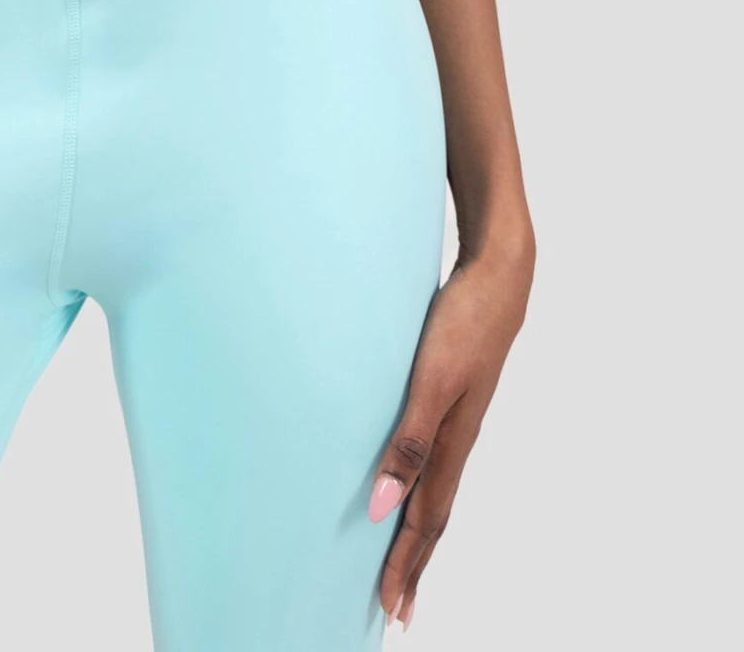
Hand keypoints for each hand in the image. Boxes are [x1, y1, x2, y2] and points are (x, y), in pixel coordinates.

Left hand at [369, 231, 534, 627]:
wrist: (500, 272)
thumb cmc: (465, 322)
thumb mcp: (432, 382)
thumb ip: (408, 442)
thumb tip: (382, 507)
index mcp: (452, 444)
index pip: (426, 521)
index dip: (406, 565)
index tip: (392, 609)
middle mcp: (458, 437)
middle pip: (435, 515)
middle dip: (415, 563)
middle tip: (399, 609)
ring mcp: (459, 416)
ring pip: (437, 487)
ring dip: (419, 529)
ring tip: (404, 559)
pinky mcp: (454, 391)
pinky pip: (435, 456)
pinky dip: (422, 484)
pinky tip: (412, 480)